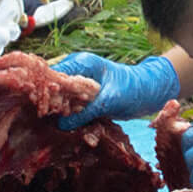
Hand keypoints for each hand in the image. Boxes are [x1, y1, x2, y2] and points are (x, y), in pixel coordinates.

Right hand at [55, 52, 178, 129]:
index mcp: (81, 62)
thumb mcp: (108, 102)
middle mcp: (77, 70)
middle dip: (53, 105)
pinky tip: (72, 128)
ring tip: (63, 127)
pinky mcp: (84, 96)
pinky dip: (72, 118)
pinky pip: (71, 107)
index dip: (47, 91)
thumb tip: (61, 124)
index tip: (44, 110)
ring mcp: (80, 83)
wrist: (148, 92)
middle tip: (52, 122)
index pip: (53, 74)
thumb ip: (85, 112)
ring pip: (61, 99)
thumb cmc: (133, 89)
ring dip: (62, 114)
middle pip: (54, 87)